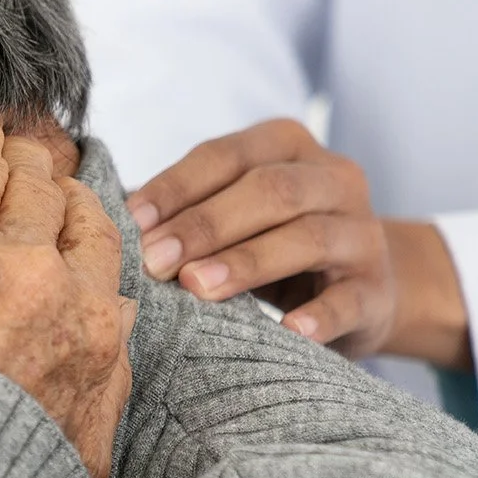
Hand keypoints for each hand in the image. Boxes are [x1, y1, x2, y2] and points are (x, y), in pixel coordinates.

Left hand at [0, 109, 136, 477]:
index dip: (68, 205)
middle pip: (37, 188)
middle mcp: (35, 273)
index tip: (50, 198)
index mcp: (88, 320)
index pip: (89, 229)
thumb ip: (107, 384)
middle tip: (8, 151)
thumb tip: (118, 332)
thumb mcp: (80, 455)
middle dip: (26, 165)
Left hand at [127, 119, 470, 368]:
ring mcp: (362, 234)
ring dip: (248, 262)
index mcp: (286, 146)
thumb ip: (182, 207)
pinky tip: (289, 330)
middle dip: (205, 226)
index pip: (225, 156)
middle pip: (268, 192)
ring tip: (199, 288)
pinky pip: (348, 300)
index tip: (131, 220)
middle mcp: (333, 178)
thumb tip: (102, 214)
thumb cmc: (268, 241)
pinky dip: (319, 316)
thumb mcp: (232, 211)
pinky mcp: (375, 291)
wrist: (361, 287)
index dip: (177, 186)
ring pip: (308, 237)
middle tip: (154, 261)